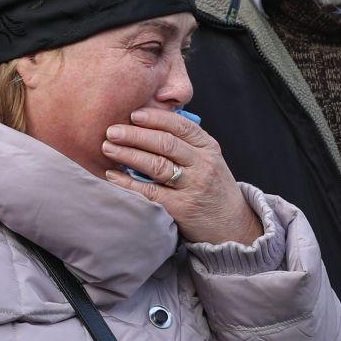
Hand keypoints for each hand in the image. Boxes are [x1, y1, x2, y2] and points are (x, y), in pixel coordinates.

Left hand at [102, 110, 262, 246]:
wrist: (232, 226)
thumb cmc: (212, 188)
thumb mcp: (208, 160)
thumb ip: (186, 143)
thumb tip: (150, 122)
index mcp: (208, 147)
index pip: (180, 125)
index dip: (155, 118)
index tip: (133, 114)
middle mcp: (202, 164)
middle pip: (165, 143)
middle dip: (135, 134)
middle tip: (111, 130)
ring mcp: (193, 186)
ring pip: (157, 165)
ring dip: (128, 154)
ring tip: (107, 147)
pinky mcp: (181, 207)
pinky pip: (150, 192)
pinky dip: (129, 183)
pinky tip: (113, 175)